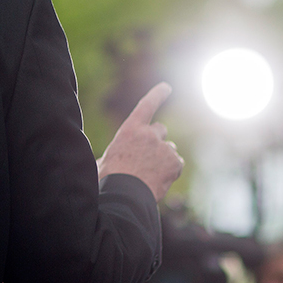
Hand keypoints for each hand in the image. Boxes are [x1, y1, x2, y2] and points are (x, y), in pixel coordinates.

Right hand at [97, 83, 183, 200]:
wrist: (124, 196)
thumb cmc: (110, 180)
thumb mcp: (105, 160)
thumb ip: (117, 152)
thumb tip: (110, 160)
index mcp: (130, 130)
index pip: (146, 106)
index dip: (157, 95)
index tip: (167, 87)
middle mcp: (149, 134)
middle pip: (161, 130)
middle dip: (157, 140)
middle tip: (148, 157)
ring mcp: (164, 148)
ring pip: (169, 149)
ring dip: (163, 158)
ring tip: (149, 174)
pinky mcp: (175, 162)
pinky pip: (177, 163)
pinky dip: (171, 171)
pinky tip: (159, 180)